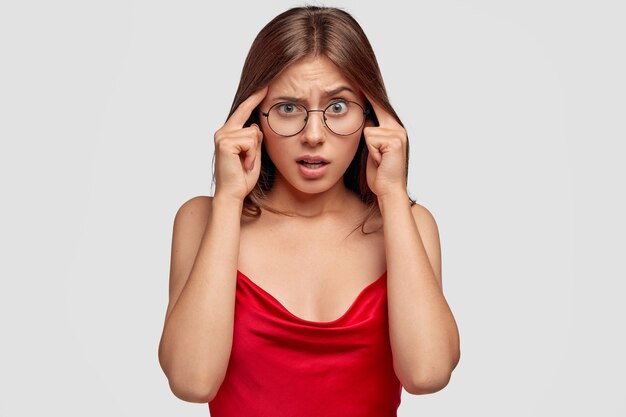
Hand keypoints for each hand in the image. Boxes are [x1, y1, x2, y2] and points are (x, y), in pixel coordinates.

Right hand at [213, 86, 267, 200]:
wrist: (232, 194)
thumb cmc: (242, 178)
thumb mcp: (253, 155)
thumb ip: (255, 140)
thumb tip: (256, 127)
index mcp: (228, 134)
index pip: (243, 111)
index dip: (254, 98)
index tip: (266, 85)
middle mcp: (222, 132)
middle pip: (250, 122)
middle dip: (255, 138)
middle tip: (247, 159)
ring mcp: (222, 136)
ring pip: (253, 133)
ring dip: (254, 152)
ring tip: (245, 165)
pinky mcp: (225, 142)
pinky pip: (250, 141)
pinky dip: (251, 156)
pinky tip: (243, 165)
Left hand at [363, 92, 407, 197]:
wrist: (389, 190)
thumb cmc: (379, 173)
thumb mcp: (373, 149)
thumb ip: (371, 132)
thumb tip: (363, 119)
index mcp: (393, 128)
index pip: (379, 105)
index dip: (369, 93)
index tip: (360, 78)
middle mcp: (397, 128)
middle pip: (373, 113)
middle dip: (367, 123)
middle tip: (369, 133)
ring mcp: (397, 133)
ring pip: (367, 129)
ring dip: (368, 147)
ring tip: (377, 159)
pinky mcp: (393, 141)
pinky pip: (370, 138)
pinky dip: (371, 151)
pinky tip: (379, 161)